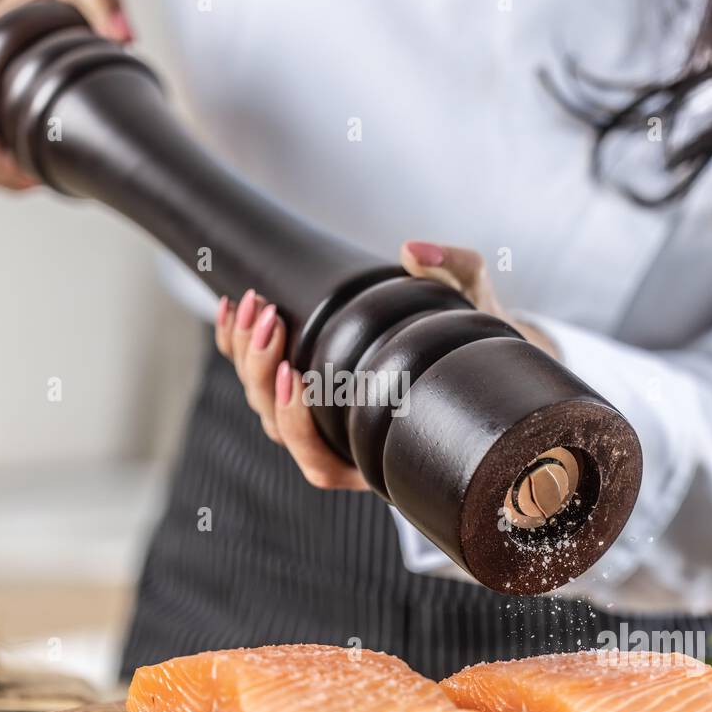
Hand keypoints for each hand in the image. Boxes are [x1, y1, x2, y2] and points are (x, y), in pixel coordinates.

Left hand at [214, 240, 557, 490]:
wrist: (474, 350)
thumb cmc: (477, 339)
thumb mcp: (477, 302)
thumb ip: (458, 269)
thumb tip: (415, 249)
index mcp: (383, 452)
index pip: (323, 462)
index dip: (298, 426)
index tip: (296, 375)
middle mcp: (345, 444)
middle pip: (278, 427)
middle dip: (262, 371)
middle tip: (271, 319)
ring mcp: (319, 419)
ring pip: (262, 405)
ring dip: (246, 355)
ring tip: (257, 305)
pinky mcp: (302, 389)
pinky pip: (256, 379)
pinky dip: (237, 346)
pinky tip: (233, 307)